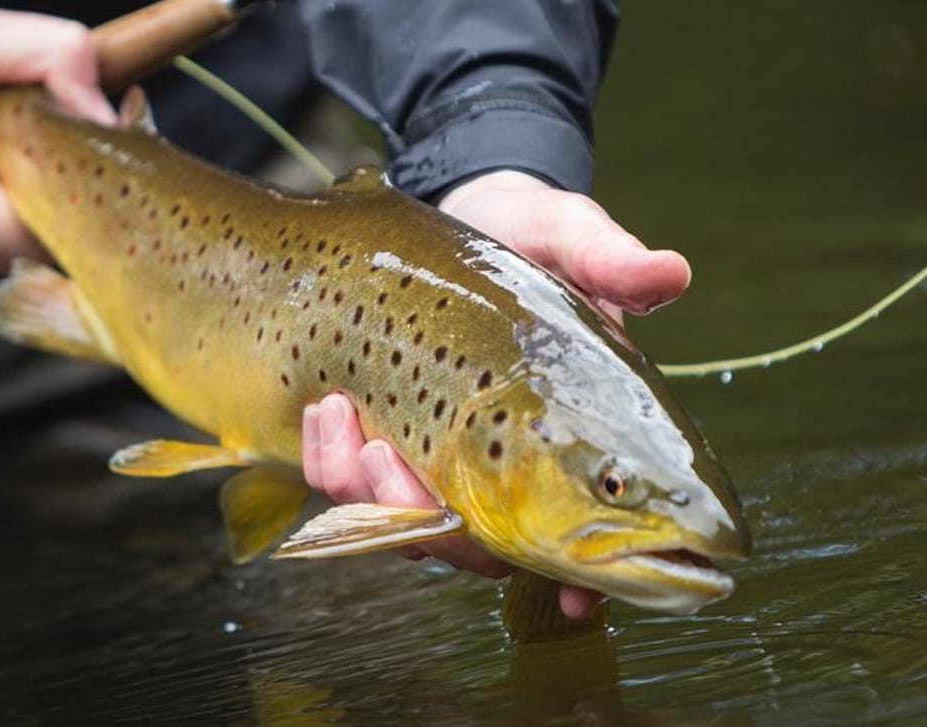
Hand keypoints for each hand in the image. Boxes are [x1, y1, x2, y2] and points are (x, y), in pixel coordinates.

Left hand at [303, 170, 691, 620]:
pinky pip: (352, 487)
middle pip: (479, 552)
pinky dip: (330, 460)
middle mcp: (509, 470)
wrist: (460, 217)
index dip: (590, 582)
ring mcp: (443, 464)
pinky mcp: (387, 442)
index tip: (580, 598)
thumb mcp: (568, 239)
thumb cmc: (528, 239)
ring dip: (363, 490)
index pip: (591, 536)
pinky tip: (324, 408)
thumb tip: (670, 271)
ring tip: (340, 414)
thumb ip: (609, 263)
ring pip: (407, 528)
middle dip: (434, 530)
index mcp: (571, 441)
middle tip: (389, 459)